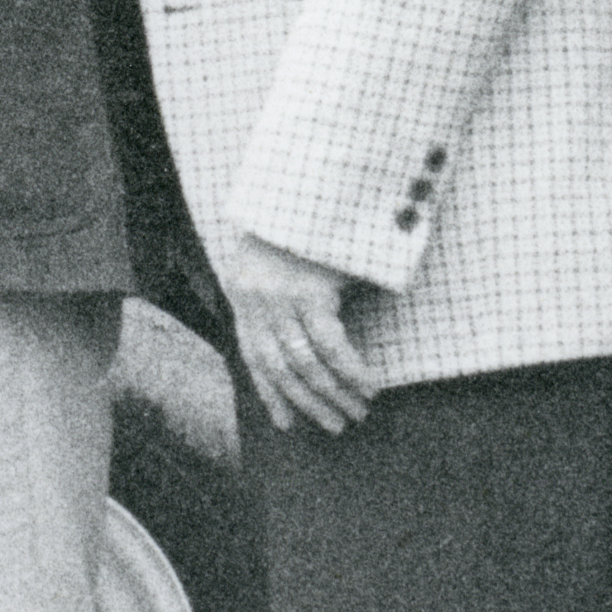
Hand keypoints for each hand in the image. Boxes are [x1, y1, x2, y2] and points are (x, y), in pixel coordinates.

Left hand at [213, 223, 379, 436]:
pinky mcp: (310, 292)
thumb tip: (301, 336)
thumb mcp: (277, 262)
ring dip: (332, 394)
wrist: (309, 185)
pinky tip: (368, 387)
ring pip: (304, 363)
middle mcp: (255, 303)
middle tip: (335, 426)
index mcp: (244, 297)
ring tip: (357, 413)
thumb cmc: (301, 225)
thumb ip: (282, 298)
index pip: (254, 358)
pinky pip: (330, 344)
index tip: (287, 423)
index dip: (271, 394)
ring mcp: (280, 299)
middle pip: (279, 368)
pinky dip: (350, 370)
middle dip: (307, 403)